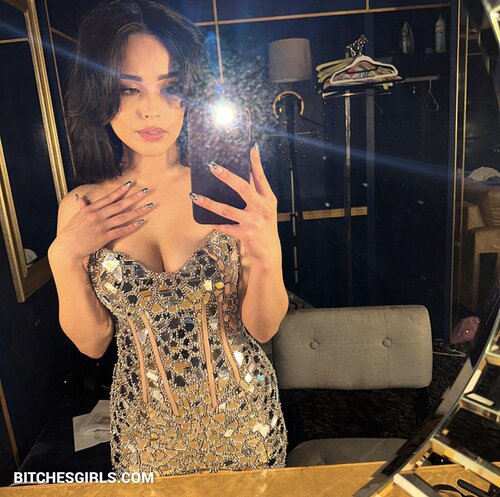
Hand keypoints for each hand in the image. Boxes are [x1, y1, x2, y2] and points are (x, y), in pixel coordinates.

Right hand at [53, 182, 152, 268]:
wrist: (67, 248)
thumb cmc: (71, 233)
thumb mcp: (76, 217)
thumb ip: (83, 208)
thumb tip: (81, 199)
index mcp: (90, 209)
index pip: (108, 198)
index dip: (120, 190)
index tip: (130, 184)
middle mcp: (97, 216)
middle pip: (119, 205)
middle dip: (134, 198)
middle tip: (145, 192)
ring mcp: (101, 226)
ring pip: (123, 217)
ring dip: (138, 211)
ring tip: (149, 206)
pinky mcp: (104, 237)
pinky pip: (121, 231)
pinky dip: (131, 226)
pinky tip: (141, 222)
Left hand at [189, 143, 278, 263]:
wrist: (268, 251)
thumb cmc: (264, 225)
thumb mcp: (266, 207)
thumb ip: (257, 191)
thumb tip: (244, 171)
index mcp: (268, 199)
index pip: (261, 177)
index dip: (255, 162)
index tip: (249, 148)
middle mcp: (262, 208)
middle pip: (243, 188)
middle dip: (227, 176)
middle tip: (212, 166)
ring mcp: (253, 222)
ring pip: (227, 209)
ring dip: (209, 202)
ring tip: (195, 195)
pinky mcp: (244, 234)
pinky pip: (224, 226)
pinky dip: (214, 222)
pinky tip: (203, 218)